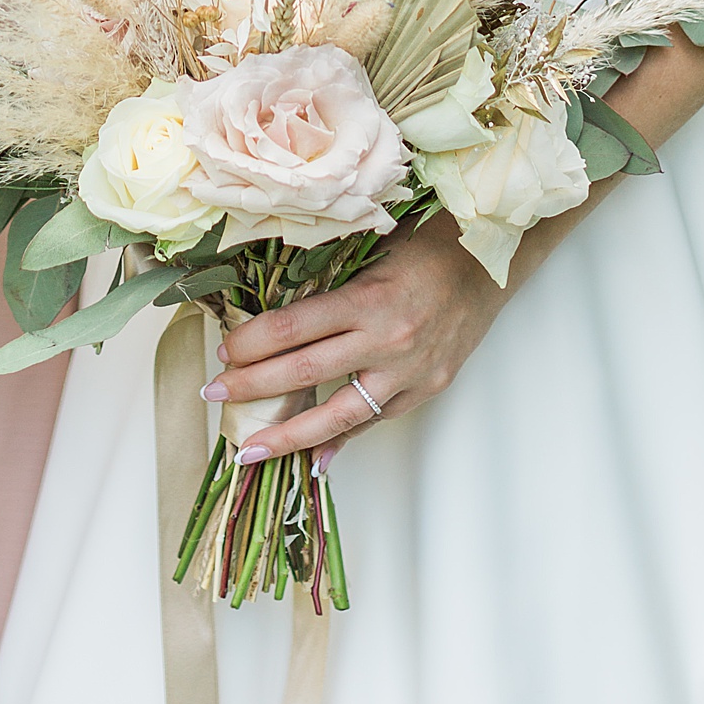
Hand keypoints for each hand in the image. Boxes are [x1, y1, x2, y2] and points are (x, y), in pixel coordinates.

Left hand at [204, 217, 509, 462]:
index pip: (294, 328)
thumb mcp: (370, 251)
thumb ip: (327, 283)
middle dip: (252, 387)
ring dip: (289, 435)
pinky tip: (314, 459)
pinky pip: (374, 422)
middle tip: (214, 393)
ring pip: (338, 415)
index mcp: (369, 298)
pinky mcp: (426, 389)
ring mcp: (408, 372)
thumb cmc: (423, 245)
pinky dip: (342, 441)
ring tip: (250, 450)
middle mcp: (387, 340)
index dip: (251, 343)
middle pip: (305, 371)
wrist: (489, 260)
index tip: (223, 353)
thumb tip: (274, 315)